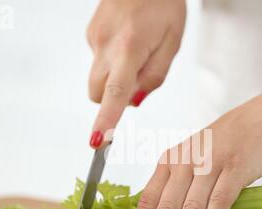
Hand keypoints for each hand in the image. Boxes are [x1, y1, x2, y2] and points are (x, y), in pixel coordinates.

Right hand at [87, 0, 185, 147]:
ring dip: (113, 78)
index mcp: (130, 48)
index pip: (115, 92)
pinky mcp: (90, 33)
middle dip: (112, 98)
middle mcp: (106, 44)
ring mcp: (94, 38)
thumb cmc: (164, 5)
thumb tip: (134, 102)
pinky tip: (126, 40)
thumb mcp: (171, 43)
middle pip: (97, 93)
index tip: (97, 142)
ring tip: (134, 52)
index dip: (106, 120)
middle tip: (138, 76)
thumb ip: (154, 77)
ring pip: (97, 77)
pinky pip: (98, 60)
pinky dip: (111, 60)